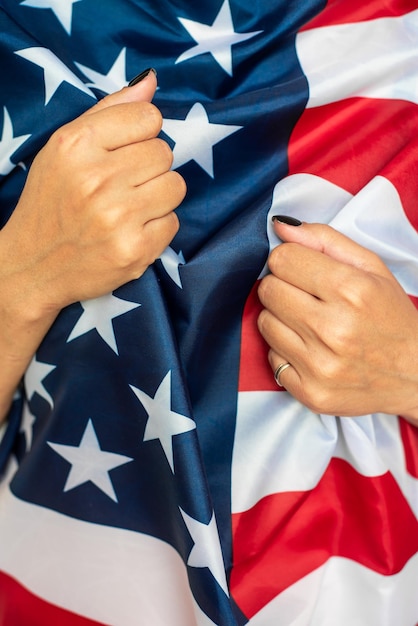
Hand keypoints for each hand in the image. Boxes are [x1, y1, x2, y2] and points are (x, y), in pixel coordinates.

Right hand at [0, 70, 185, 320]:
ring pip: (175, 186)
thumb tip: (150, 81)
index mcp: (76, 145)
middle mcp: (97, 179)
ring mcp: (118, 217)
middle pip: (165, 152)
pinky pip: (173, 222)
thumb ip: (108, 111)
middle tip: (123, 186)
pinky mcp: (135, 250)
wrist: (34, 266)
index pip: (148, 117)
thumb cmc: (51, 202)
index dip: (141, 135)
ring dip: (158, 196)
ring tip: (130, 208)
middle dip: (149, 168)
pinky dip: (157, 227)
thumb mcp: (64, 148)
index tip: (124, 152)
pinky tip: (131, 231)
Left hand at [257, 219, 417, 424]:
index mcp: (352, 290)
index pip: (282, 259)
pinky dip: (285, 350)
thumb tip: (280, 225)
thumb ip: (325, 240)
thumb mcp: (372, 268)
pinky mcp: (311, 392)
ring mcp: (320, 365)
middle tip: (306, 296)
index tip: (302, 269)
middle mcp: (333, 329)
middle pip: (268, 289)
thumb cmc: (391, 317)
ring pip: (264, 323)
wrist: (415, 376)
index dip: (289, 260)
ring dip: (281, 318)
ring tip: (309, 322)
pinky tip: (310, 348)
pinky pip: (271, 358)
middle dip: (282, 286)